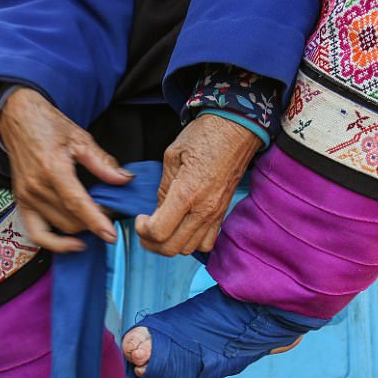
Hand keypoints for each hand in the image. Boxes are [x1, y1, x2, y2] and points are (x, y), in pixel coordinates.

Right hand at [0, 87, 133, 252]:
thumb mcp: (80, 138)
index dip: (95, 222)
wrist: (19, 118)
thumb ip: (102, 163)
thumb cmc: (48, 125)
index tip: (110, 235)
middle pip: (71, 219)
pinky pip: (36, 233)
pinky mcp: (21, 202)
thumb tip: (124, 179)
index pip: (76, 203)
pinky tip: (72, 243)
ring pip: (59, 227)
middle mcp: (36, 186)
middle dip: (93, 220)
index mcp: (52, 169)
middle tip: (108, 209)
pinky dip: (54, 243)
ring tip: (93, 217)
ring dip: (80, 228)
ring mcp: (26, 197)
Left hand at [135, 113, 260, 255]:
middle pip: (172, 248)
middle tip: (145, 229)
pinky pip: (207, 243)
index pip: (159, 232)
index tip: (140, 219)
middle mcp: (203, 209)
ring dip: (171, 244)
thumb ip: (163, 188)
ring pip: (189, 249)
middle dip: (152, 243)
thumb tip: (158, 210)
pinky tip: (182, 228)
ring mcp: (216, 214)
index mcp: (187, 193)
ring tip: (162, 229)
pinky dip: (191, 242)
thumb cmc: (205, 135)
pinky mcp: (223, 213)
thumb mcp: (172, 156)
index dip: (143, 230)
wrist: (237, 129)